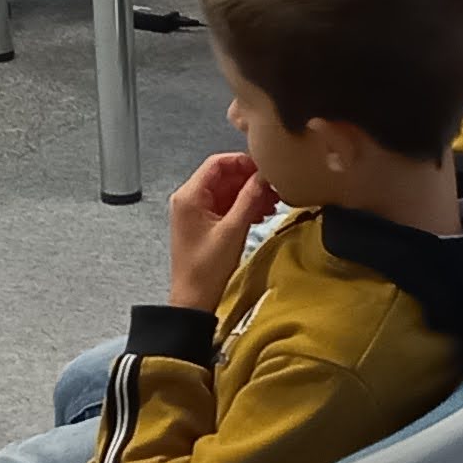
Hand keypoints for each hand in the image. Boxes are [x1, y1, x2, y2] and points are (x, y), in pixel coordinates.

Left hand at [165, 149, 270, 312]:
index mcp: (189, 196)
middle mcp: (190, 200)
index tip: (264, 168)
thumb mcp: (233, 230)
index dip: (243, 162)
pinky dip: (244, 207)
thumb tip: (263, 177)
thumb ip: (249, 199)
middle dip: (250, 180)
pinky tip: (261, 214)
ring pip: (228, 191)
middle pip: (224, 176)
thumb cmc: (205, 270)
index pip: (217, 163)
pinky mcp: (205, 224)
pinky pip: (227, 206)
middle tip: (273, 187)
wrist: (194, 300)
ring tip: (272, 202)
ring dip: (250, 194)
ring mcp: (197, 212)